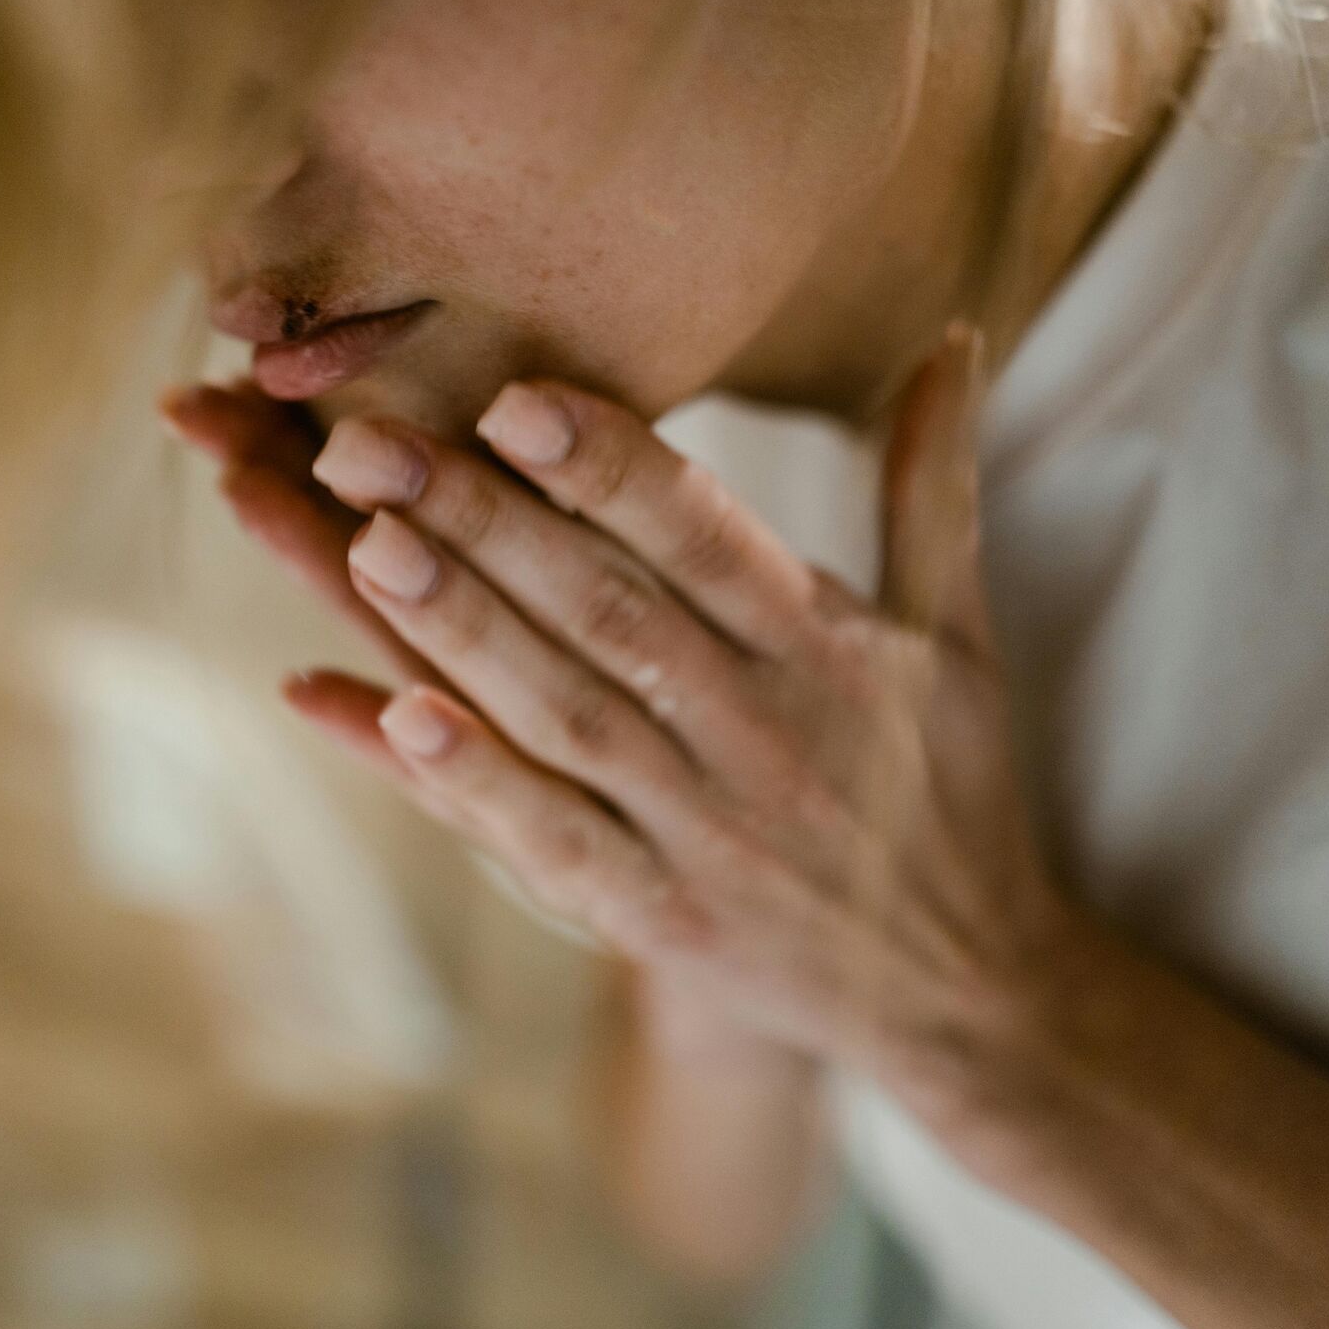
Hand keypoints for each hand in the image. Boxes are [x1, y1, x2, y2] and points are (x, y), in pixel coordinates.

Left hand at [163, 329, 1080, 1082]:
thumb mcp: (960, 635)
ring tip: (363, 545)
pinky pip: (553, 845)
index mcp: (828, 648)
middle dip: (485, 524)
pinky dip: (472, 787)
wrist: (965, 994)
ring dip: (461, 633)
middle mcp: (762, 732)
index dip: (612, 469)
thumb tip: (953, 334)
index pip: (707, 539)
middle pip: (609, 613)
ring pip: (567, 718)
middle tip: (365, 443)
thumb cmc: (951, 790)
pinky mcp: (659, 917)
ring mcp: (704, 832)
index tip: (514, 399)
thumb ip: (935, 485)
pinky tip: (386, 721)